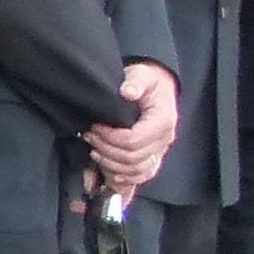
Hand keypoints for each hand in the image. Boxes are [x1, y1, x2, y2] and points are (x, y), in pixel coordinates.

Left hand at [87, 61, 176, 193]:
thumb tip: (128, 91)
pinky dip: (123, 179)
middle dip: (106, 150)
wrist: (156, 86)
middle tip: (89, 137)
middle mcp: (164, 140)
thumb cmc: (147, 81)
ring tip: (94, 151)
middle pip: (133, 159)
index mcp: (163, 121)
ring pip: (136, 172)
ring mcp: (159, 152)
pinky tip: (107, 174)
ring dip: (111, 165)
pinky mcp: (153, 158)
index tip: (95, 128)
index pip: (134, 140)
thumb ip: (135, 81)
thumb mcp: (141, 74)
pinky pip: (141, 177)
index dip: (110, 138)